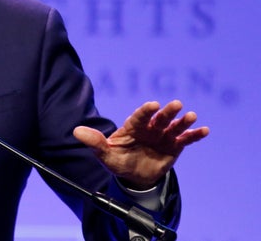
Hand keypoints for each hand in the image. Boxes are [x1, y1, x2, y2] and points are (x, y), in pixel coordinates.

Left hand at [73, 100, 209, 189]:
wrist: (135, 176)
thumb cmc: (118, 161)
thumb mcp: (105, 154)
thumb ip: (94, 142)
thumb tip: (75, 131)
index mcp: (133, 127)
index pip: (139, 116)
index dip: (146, 111)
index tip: (153, 105)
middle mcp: (149, 128)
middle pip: (159, 118)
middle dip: (167, 112)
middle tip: (176, 104)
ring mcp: (163, 136)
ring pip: (174, 126)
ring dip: (183, 121)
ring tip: (191, 116)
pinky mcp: (174, 146)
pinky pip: (186, 139)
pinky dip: (195, 135)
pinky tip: (204, 130)